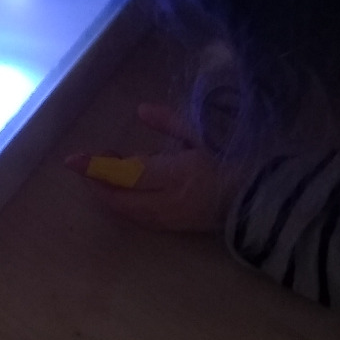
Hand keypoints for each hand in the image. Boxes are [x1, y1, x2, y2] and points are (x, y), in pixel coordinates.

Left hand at [66, 104, 236, 233]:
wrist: (267, 201)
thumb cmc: (238, 160)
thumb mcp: (206, 134)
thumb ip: (172, 123)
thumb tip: (141, 111)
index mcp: (178, 174)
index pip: (127, 173)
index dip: (97, 167)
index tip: (72, 160)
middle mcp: (170, 202)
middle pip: (120, 198)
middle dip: (98, 182)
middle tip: (88, 162)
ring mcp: (173, 219)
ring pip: (128, 211)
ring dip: (109, 194)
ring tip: (104, 172)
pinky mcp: (177, 228)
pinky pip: (141, 218)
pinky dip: (125, 204)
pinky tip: (123, 190)